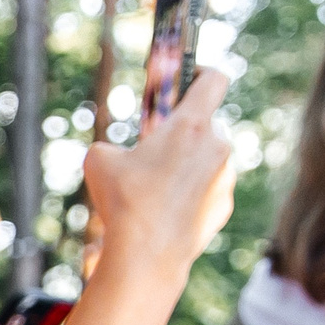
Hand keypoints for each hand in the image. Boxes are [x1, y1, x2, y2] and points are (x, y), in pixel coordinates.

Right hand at [80, 67, 235, 286]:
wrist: (147, 254)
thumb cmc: (124, 200)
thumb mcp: (99, 158)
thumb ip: (114, 144)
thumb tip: (115, 154)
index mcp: (191, 126)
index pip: (214, 79)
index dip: (201, 71)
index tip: (186, 79)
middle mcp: (217, 147)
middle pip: (205, 124)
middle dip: (181, 132)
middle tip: (154, 147)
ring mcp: (225, 179)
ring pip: (207, 158)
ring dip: (186, 163)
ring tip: (154, 186)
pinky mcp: (224, 206)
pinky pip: (208, 188)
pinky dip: (190, 192)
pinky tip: (164, 210)